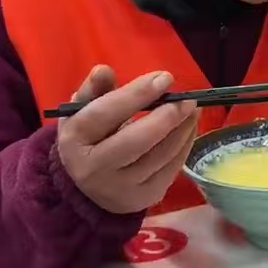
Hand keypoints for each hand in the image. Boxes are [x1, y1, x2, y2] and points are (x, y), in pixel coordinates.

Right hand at [57, 66, 199, 213]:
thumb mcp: (82, 113)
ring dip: (183, 129)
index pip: (105, 113)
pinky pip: (172, 168)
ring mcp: (121, 187)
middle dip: (167, 116)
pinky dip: (185, 144)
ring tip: (192, 109)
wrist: (87, 189)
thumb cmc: (89, 140)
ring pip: (160, 155)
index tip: (165, 78)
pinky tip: (189, 128)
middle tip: (187, 99)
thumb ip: (94, 90)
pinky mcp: (145, 197)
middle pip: (136, 140)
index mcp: (74, 140)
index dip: (137, 94)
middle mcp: (94, 169)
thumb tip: (103, 70)